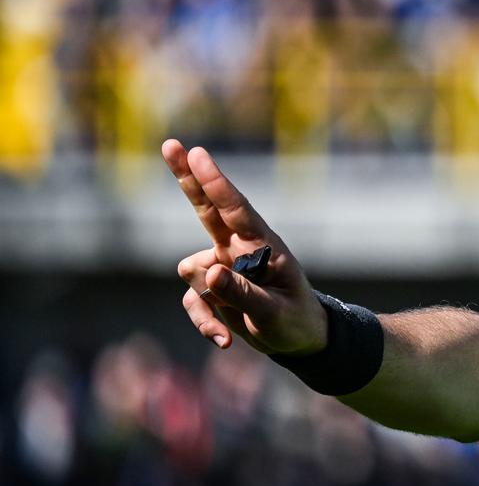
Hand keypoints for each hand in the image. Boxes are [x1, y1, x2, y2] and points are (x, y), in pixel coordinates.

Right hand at [161, 139, 326, 354]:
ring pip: (192, 272)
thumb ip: (242, 293)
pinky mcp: (212, 289)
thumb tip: (207, 273)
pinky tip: (225, 340)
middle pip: (206, 208)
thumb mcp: (274, 312)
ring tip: (234, 325)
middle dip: (189, 179)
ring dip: (208, 303)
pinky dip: (205, 322)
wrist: (300, 341)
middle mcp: (239, 249)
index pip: (235, 210)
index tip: (198, 153)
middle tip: (172, 144)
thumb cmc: (295, 320)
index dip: (215, 182)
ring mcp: (223, 267)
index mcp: (263, 246)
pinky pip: (193, 301)